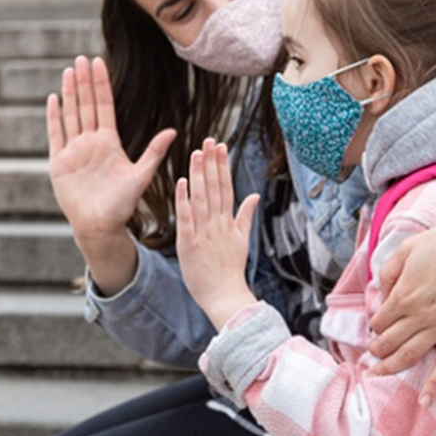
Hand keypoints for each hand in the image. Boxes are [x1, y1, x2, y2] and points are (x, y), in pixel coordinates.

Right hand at [47, 56, 175, 239]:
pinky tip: (53, 98)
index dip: (101, 84)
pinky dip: (54, 117)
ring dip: (69, 93)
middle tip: (81, 58)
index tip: (99, 62)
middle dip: (84, 82)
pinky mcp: (59, 163)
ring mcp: (74, 151)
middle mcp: (91, 142)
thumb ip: (153, 153)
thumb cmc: (122, 205)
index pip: (104, 106)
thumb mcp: (141, 176)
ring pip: (70, 115)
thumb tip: (173, 131)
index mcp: (109, 142)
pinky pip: (55, 135)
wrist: (100, 226)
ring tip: (69, 71)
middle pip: (86, 105)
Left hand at [175, 139, 258, 329]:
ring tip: (196, 153)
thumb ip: (246, 216)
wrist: (225, 296)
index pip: (226, 187)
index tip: (220, 146)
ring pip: (201, 198)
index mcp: (228, 222)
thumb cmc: (231, 270)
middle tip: (208, 140)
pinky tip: (181, 182)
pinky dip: (184, 200)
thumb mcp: (242, 240)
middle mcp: (217, 223)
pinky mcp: (189, 243)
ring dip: (198, 175)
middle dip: (211, 162)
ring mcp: (204, 233)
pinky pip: (186, 218)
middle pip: (214, 187)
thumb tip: (255, 195)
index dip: (222, 165)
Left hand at [367, 177, 435, 405]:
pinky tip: (425, 401)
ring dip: (391, 367)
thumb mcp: (407, 248)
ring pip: (410, 356)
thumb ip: (388, 271)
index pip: (379, 321)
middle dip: (377, 349)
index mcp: (404, 294)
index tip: (376, 324)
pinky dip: (434, 385)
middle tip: (372, 352)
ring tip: (378, 373)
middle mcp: (420, 315)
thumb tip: (380, 295)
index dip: (374, 325)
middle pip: (389, 342)